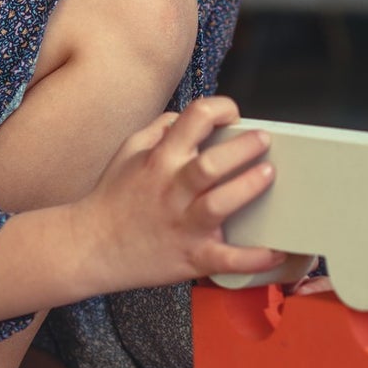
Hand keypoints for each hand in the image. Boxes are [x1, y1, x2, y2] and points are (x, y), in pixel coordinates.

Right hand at [72, 95, 281, 294]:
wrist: (90, 247)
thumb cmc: (113, 199)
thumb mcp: (128, 153)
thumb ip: (158, 131)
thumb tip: (186, 116)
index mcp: (159, 160)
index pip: (193, 119)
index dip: (220, 109)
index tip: (234, 116)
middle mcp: (172, 190)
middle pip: (211, 164)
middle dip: (243, 148)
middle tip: (264, 141)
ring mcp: (183, 225)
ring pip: (219, 204)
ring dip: (247, 187)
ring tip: (268, 174)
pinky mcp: (192, 257)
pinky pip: (227, 259)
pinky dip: (254, 257)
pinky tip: (277, 251)